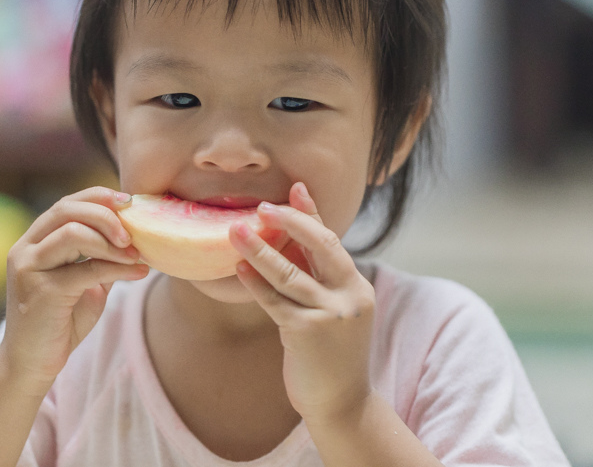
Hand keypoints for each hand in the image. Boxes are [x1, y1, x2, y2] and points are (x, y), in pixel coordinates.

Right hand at [0, 187, 148, 394]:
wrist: (31, 365)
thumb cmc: (60, 322)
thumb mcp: (84, 282)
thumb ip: (99, 257)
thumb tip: (134, 233)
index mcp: (34, 241)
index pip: (65, 204)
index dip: (97, 197)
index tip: (129, 202)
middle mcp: (26, 249)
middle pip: (66, 210)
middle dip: (105, 214)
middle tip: (134, 232)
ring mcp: (29, 269)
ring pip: (73, 233)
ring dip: (111, 241)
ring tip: (137, 255)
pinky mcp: (41, 292)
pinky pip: (86, 269)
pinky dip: (118, 267)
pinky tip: (139, 272)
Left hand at [230, 182, 375, 424]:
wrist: (343, 404)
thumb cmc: (331, 356)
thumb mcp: (333, 312)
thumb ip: (318, 280)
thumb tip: (290, 243)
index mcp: (357, 287)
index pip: (332, 240)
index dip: (311, 212)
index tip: (295, 187)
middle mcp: (350, 296)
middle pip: (319, 245)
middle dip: (290, 221)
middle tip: (262, 206)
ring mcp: (330, 315)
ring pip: (289, 272)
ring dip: (259, 248)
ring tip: (235, 230)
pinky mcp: (307, 334)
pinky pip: (274, 301)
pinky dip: (255, 283)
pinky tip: (238, 268)